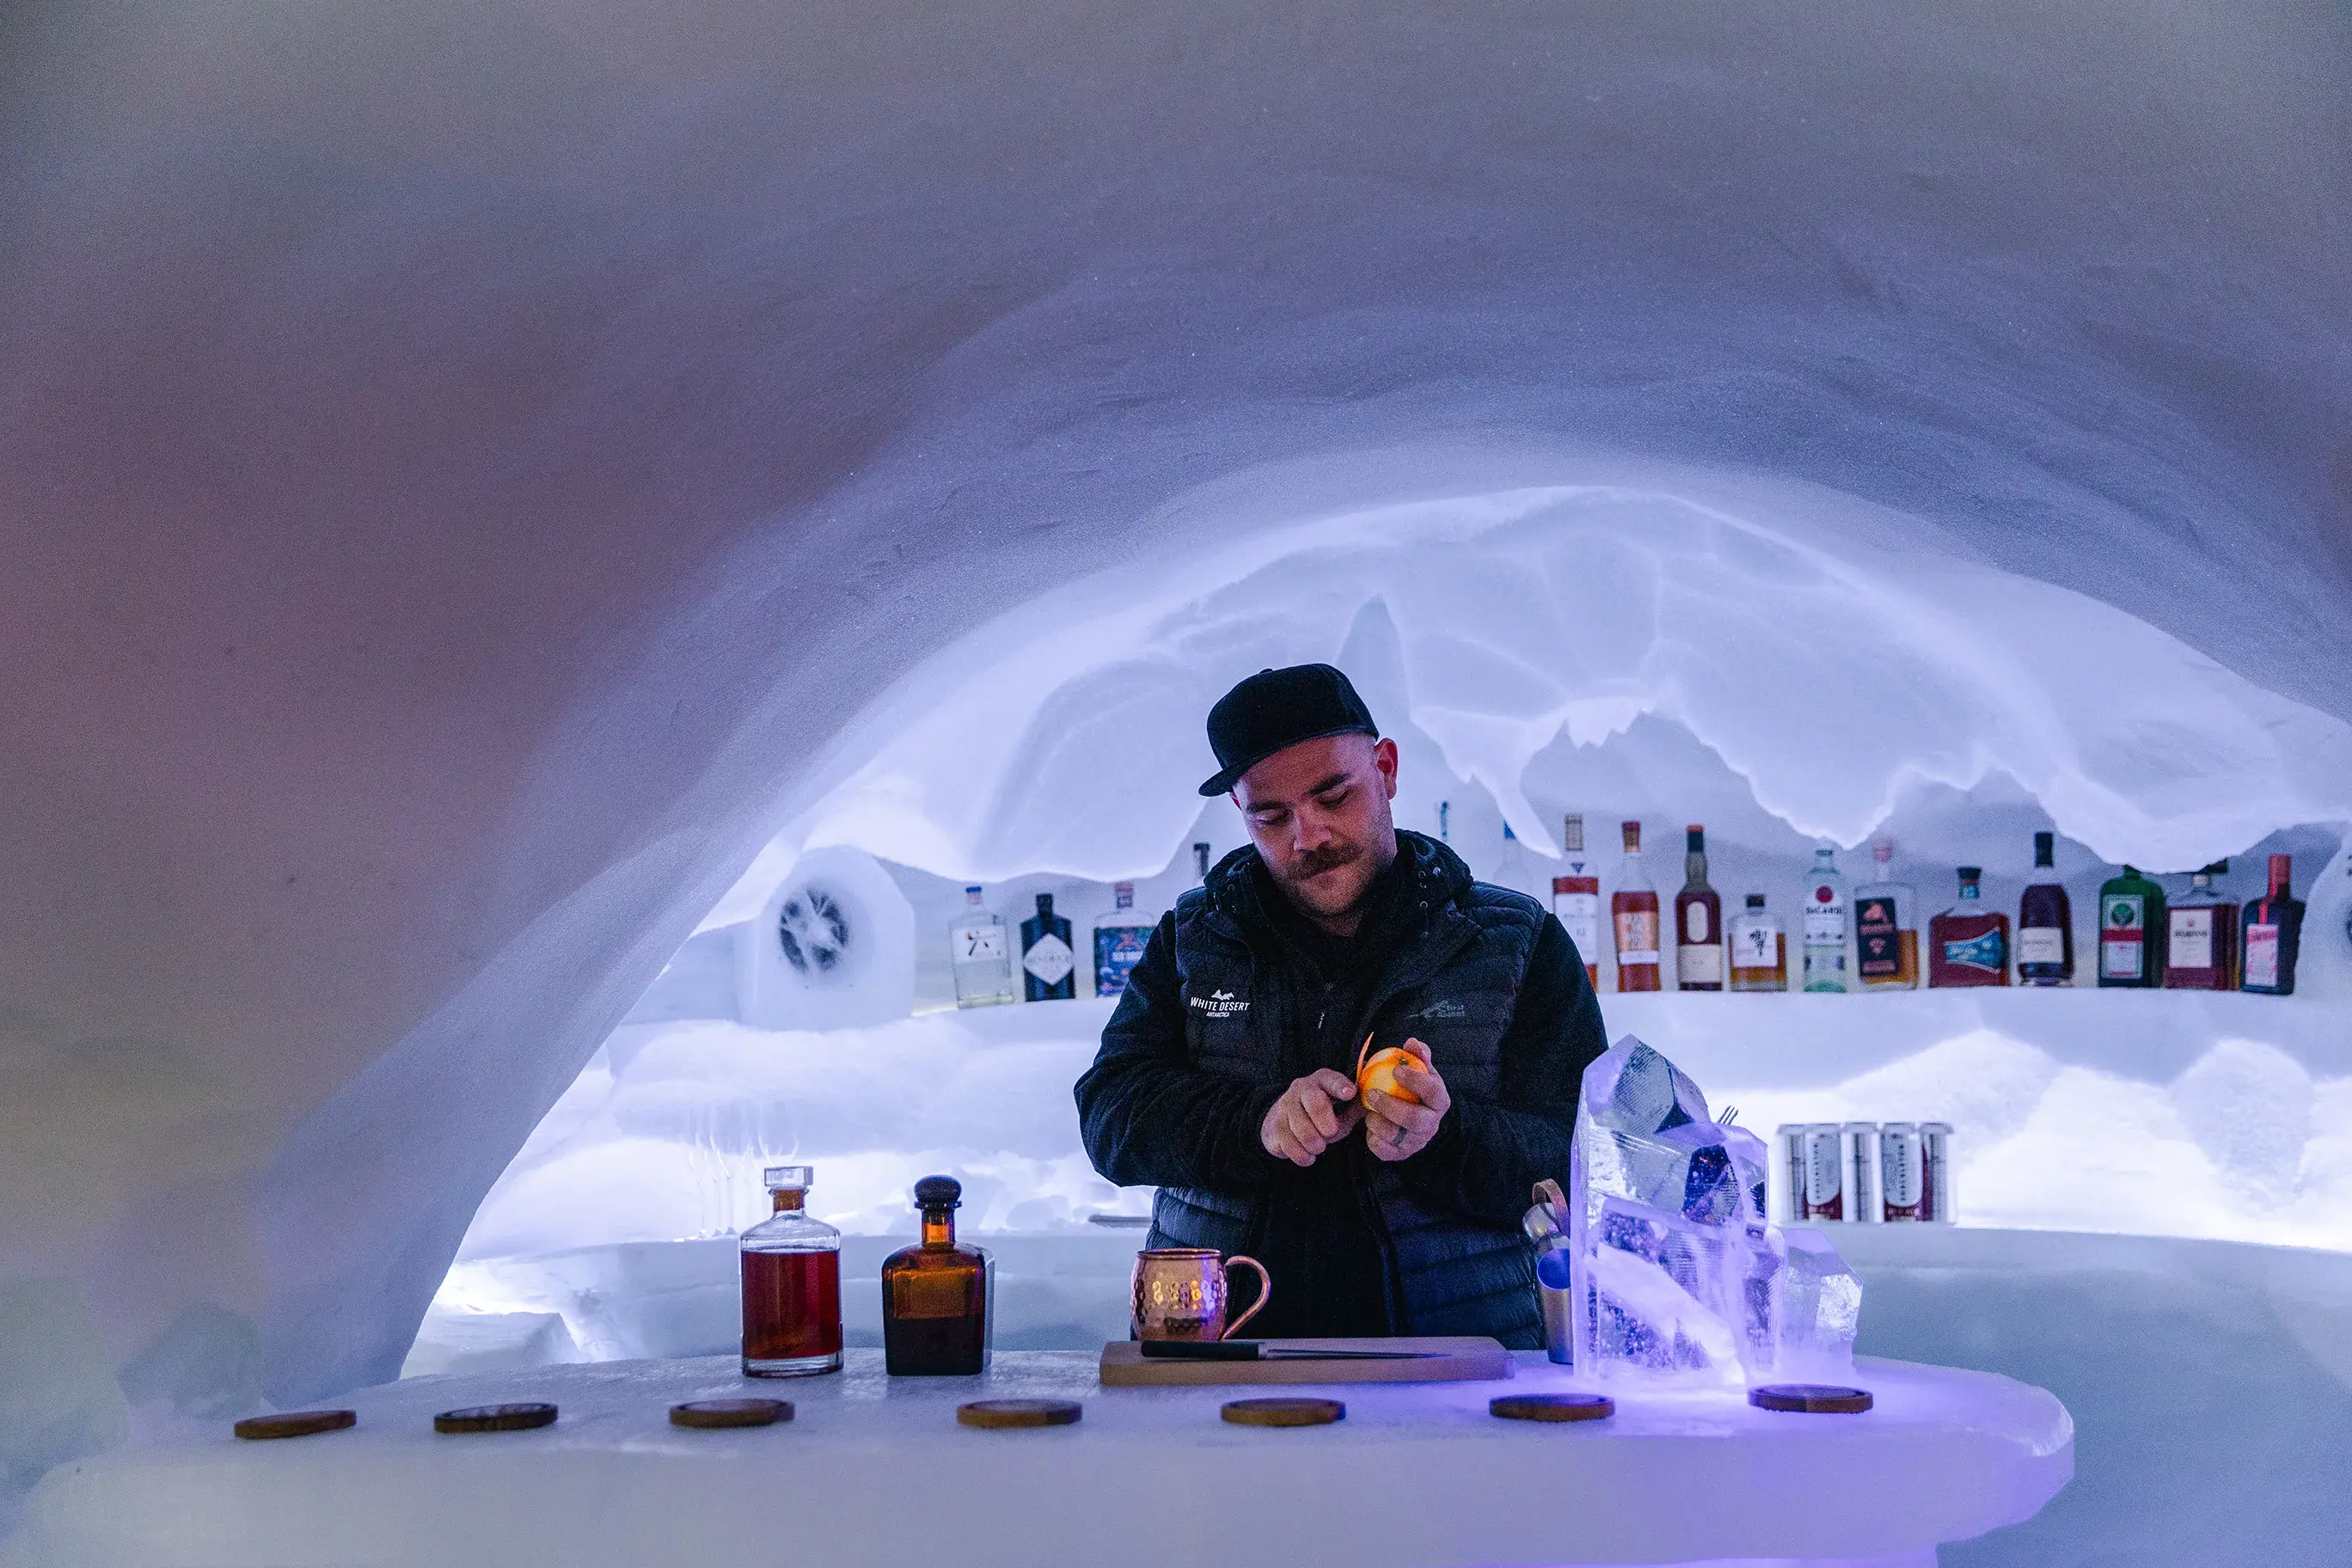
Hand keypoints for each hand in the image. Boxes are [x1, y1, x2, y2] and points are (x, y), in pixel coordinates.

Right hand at [1261, 1069, 1364, 1165]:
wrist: (1283, 1121)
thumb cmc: (1320, 1115)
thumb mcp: (1341, 1110)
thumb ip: (1356, 1109)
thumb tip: (1374, 1107)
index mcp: (1322, 1081)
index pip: (1331, 1080)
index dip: (1340, 1086)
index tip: (1350, 1093)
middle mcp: (1302, 1088)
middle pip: (1315, 1103)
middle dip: (1327, 1124)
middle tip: (1331, 1133)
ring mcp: (1285, 1105)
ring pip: (1301, 1128)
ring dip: (1315, 1144)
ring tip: (1319, 1147)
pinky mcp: (1275, 1125)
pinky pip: (1289, 1144)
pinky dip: (1302, 1155)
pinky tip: (1308, 1156)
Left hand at [1363, 1037, 1448, 1161]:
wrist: (1414, 1121)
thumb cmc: (1414, 1091)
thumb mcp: (1419, 1072)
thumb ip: (1417, 1056)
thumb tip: (1413, 1042)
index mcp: (1439, 1101)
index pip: (1433, 1091)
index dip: (1415, 1080)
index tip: (1395, 1069)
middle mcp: (1432, 1124)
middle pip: (1415, 1120)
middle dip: (1391, 1106)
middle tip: (1371, 1092)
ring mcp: (1417, 1142)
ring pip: (1396, 1136)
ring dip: (1377, 1122)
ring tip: (1368, 1110)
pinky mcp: (1401, 1154)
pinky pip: (1384, 1150)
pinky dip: (1372, 1138)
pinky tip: (1370, 1125)